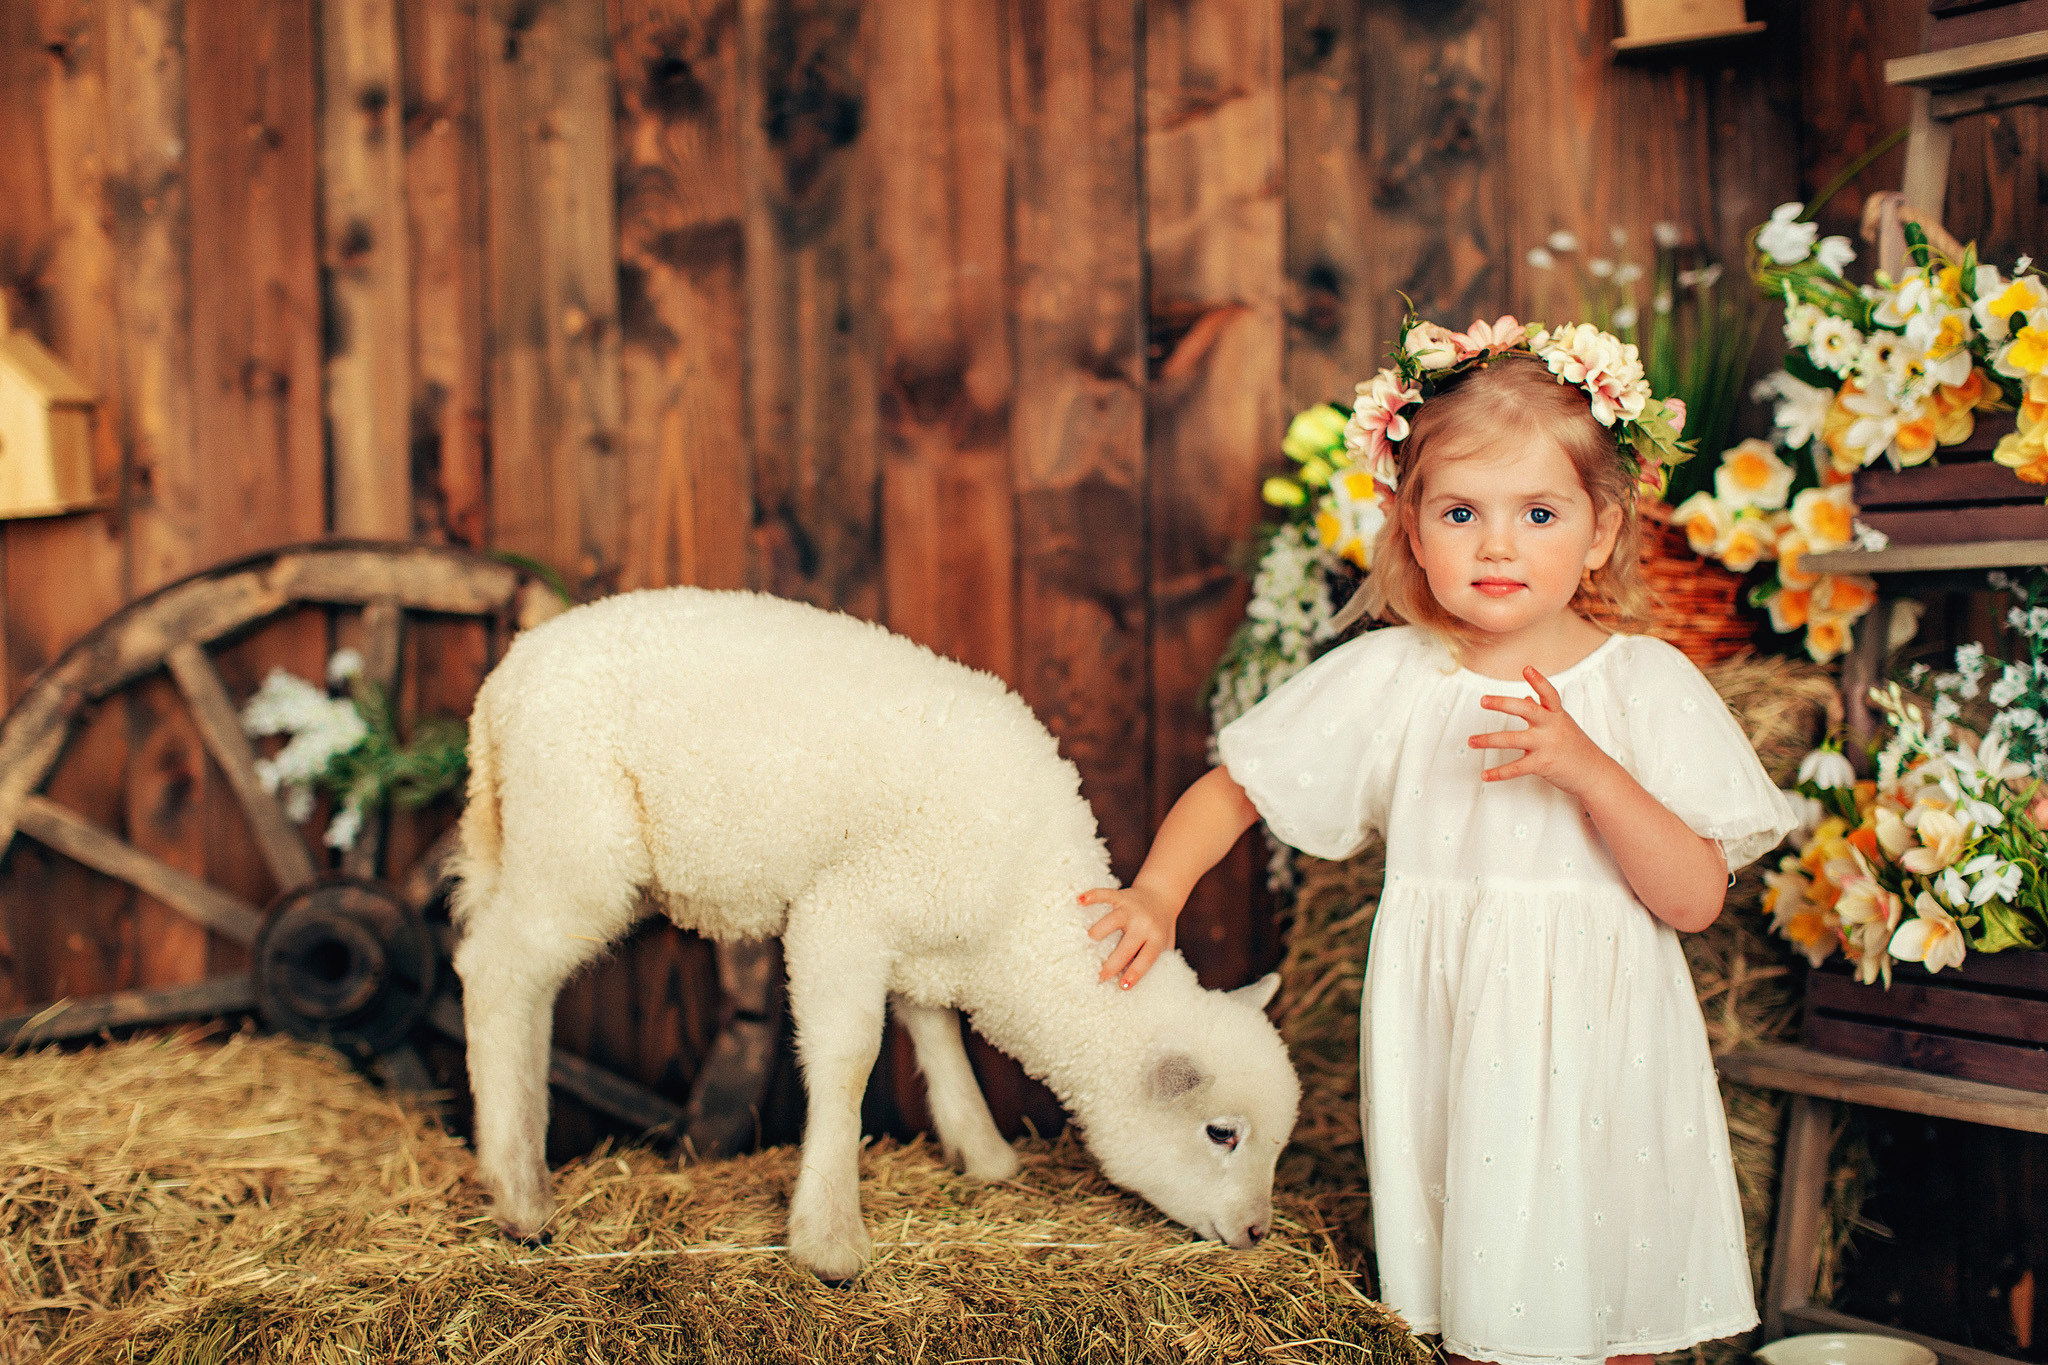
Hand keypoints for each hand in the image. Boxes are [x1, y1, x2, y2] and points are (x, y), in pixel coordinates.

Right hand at [1080, 885, 1178, 987]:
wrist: (1163, 894)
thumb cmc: (1161, 927)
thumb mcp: (1166, 945)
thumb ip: (1157, 962)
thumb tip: (1144, 990)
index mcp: (1156, 937)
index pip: (1146, 958)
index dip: (1135, 973)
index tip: (1122, 986)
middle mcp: (1144, 923)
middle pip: (1126, 945)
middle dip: (1113, 963)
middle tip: (1100, 976)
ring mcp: (1131, 909)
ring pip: (1112, 920)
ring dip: (1099, 931)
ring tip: (1090, 941)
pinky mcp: (1121, 896)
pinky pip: (1105, 894)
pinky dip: (1092, 896)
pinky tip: (1079, 900)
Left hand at [1467, 665, 1618, 799]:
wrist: (1594, 774)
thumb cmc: (1576, 747)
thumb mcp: (1562, 725)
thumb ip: (1544, 711)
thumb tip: (1526, 696)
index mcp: (1557, 715)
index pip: (1549, 694)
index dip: (1539, 681)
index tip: (1527, 668)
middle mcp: (1551, 727)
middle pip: (1526, 710)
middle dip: (1503, 703)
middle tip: (1483, 701)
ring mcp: (1547, 745)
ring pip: (1512, 740)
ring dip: (1488, 740)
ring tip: (1471, 741)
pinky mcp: (1543, 765)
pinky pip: (1516, 768)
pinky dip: (1498, 773)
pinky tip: (1484, 775)